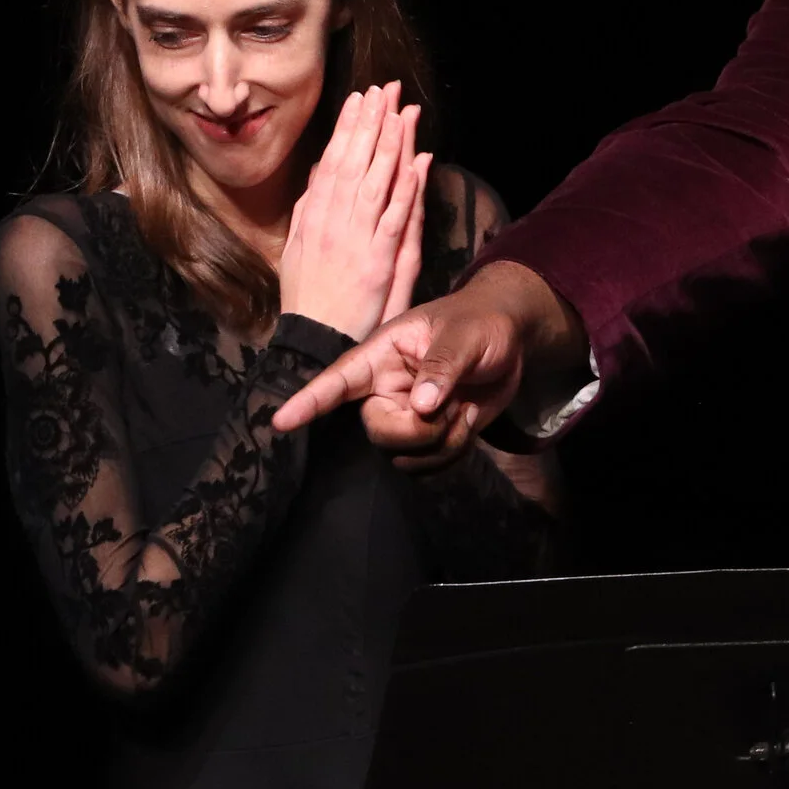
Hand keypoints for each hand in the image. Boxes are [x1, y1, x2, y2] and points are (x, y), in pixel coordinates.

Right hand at [271, 261, 583, 471]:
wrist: (508, 339)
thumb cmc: (480, 322)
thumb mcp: (466, 335)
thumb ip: (443, 365)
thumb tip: (421, 405)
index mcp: (383, 354)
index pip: (339, 379)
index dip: (309, 401)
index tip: (280, 422)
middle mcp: (385, 389)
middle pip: (378, 431)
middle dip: (418, 431)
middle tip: (455, 405)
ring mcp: (405, 415)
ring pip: (403, 456)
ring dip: (444, 442)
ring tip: (466, 408)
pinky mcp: (426, 437)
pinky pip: (428, 466)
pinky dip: (455, 451)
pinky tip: (469, 422)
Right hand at [277, 82, 429, 340]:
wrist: (313, 343)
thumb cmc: (308, 298)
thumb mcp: (297, 248)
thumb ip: (309, 208)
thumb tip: (320, 173)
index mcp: (314, 217)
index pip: (334, 162)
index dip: (348, 128)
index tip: (360, 98)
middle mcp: (333, 223)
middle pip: (354, 163)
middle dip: (371, 123)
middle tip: (385, 88)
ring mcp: (356, 241)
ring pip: (375, 182)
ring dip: (389, 144)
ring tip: (401, 110)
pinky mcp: (378, 262)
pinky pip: (395, 218)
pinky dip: (406, 189)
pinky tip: (416, 161)